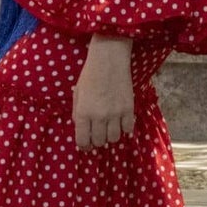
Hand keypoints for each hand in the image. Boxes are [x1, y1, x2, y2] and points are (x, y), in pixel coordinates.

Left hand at [73, 35, 135, 149]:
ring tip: (109, 127)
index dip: (84, 146)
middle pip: (99, 142)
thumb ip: (77, 113)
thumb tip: (81, 129)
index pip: (82, 141)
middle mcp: (98, 116)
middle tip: (97, 134)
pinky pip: (128, 130)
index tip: (86, 145)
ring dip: (110, 136)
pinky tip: (120, 121)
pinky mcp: (128, 109)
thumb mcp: (77, 93)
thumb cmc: (90, 75)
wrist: (109, 60)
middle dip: (96, 141)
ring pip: (114, 138)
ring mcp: (115, 114)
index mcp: (82, 112)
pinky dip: (124, 129)